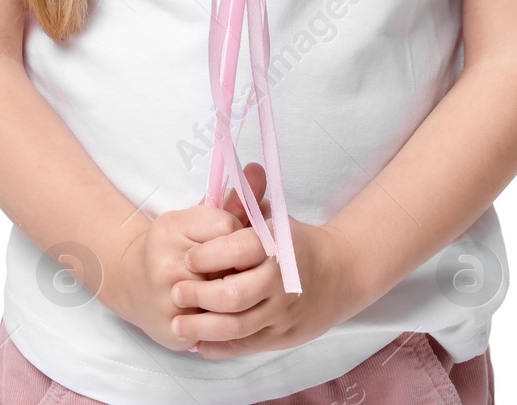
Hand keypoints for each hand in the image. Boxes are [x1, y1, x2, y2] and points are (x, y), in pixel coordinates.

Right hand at [106, 167, 270, 351]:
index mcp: (171, 228)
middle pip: (229, 263)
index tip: (229, 241)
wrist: (133, 283)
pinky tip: (217, 311)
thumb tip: (258, 168)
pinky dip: (224, 319)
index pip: (227, 227)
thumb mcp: (197, 217)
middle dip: (237, 267)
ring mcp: (168, 301)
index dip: (236, 235)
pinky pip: (218, 326)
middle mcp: (165, 263)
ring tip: (222, 288)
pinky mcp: (174, 331)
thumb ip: (233, 198)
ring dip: (232, 296)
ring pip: (226, 298)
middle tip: (228, 268)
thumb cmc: (174, 246)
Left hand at [168, 210, 364, 359]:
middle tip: (176, 291)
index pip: (238, 250)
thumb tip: (245, 168)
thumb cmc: (296, 244)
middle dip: (199, 294)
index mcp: (277, 247)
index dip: (207, 255)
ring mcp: (282, 313)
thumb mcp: (275, 220)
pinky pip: (245, 347)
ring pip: (236, 327)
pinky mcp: (282, 337)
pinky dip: (219, 347)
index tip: (187, 257)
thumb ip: (250, 203)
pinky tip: (199, 343)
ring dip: (202, 326)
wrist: (340, 274)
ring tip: (178, 322)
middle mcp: (281, 282)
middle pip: (233, 295)